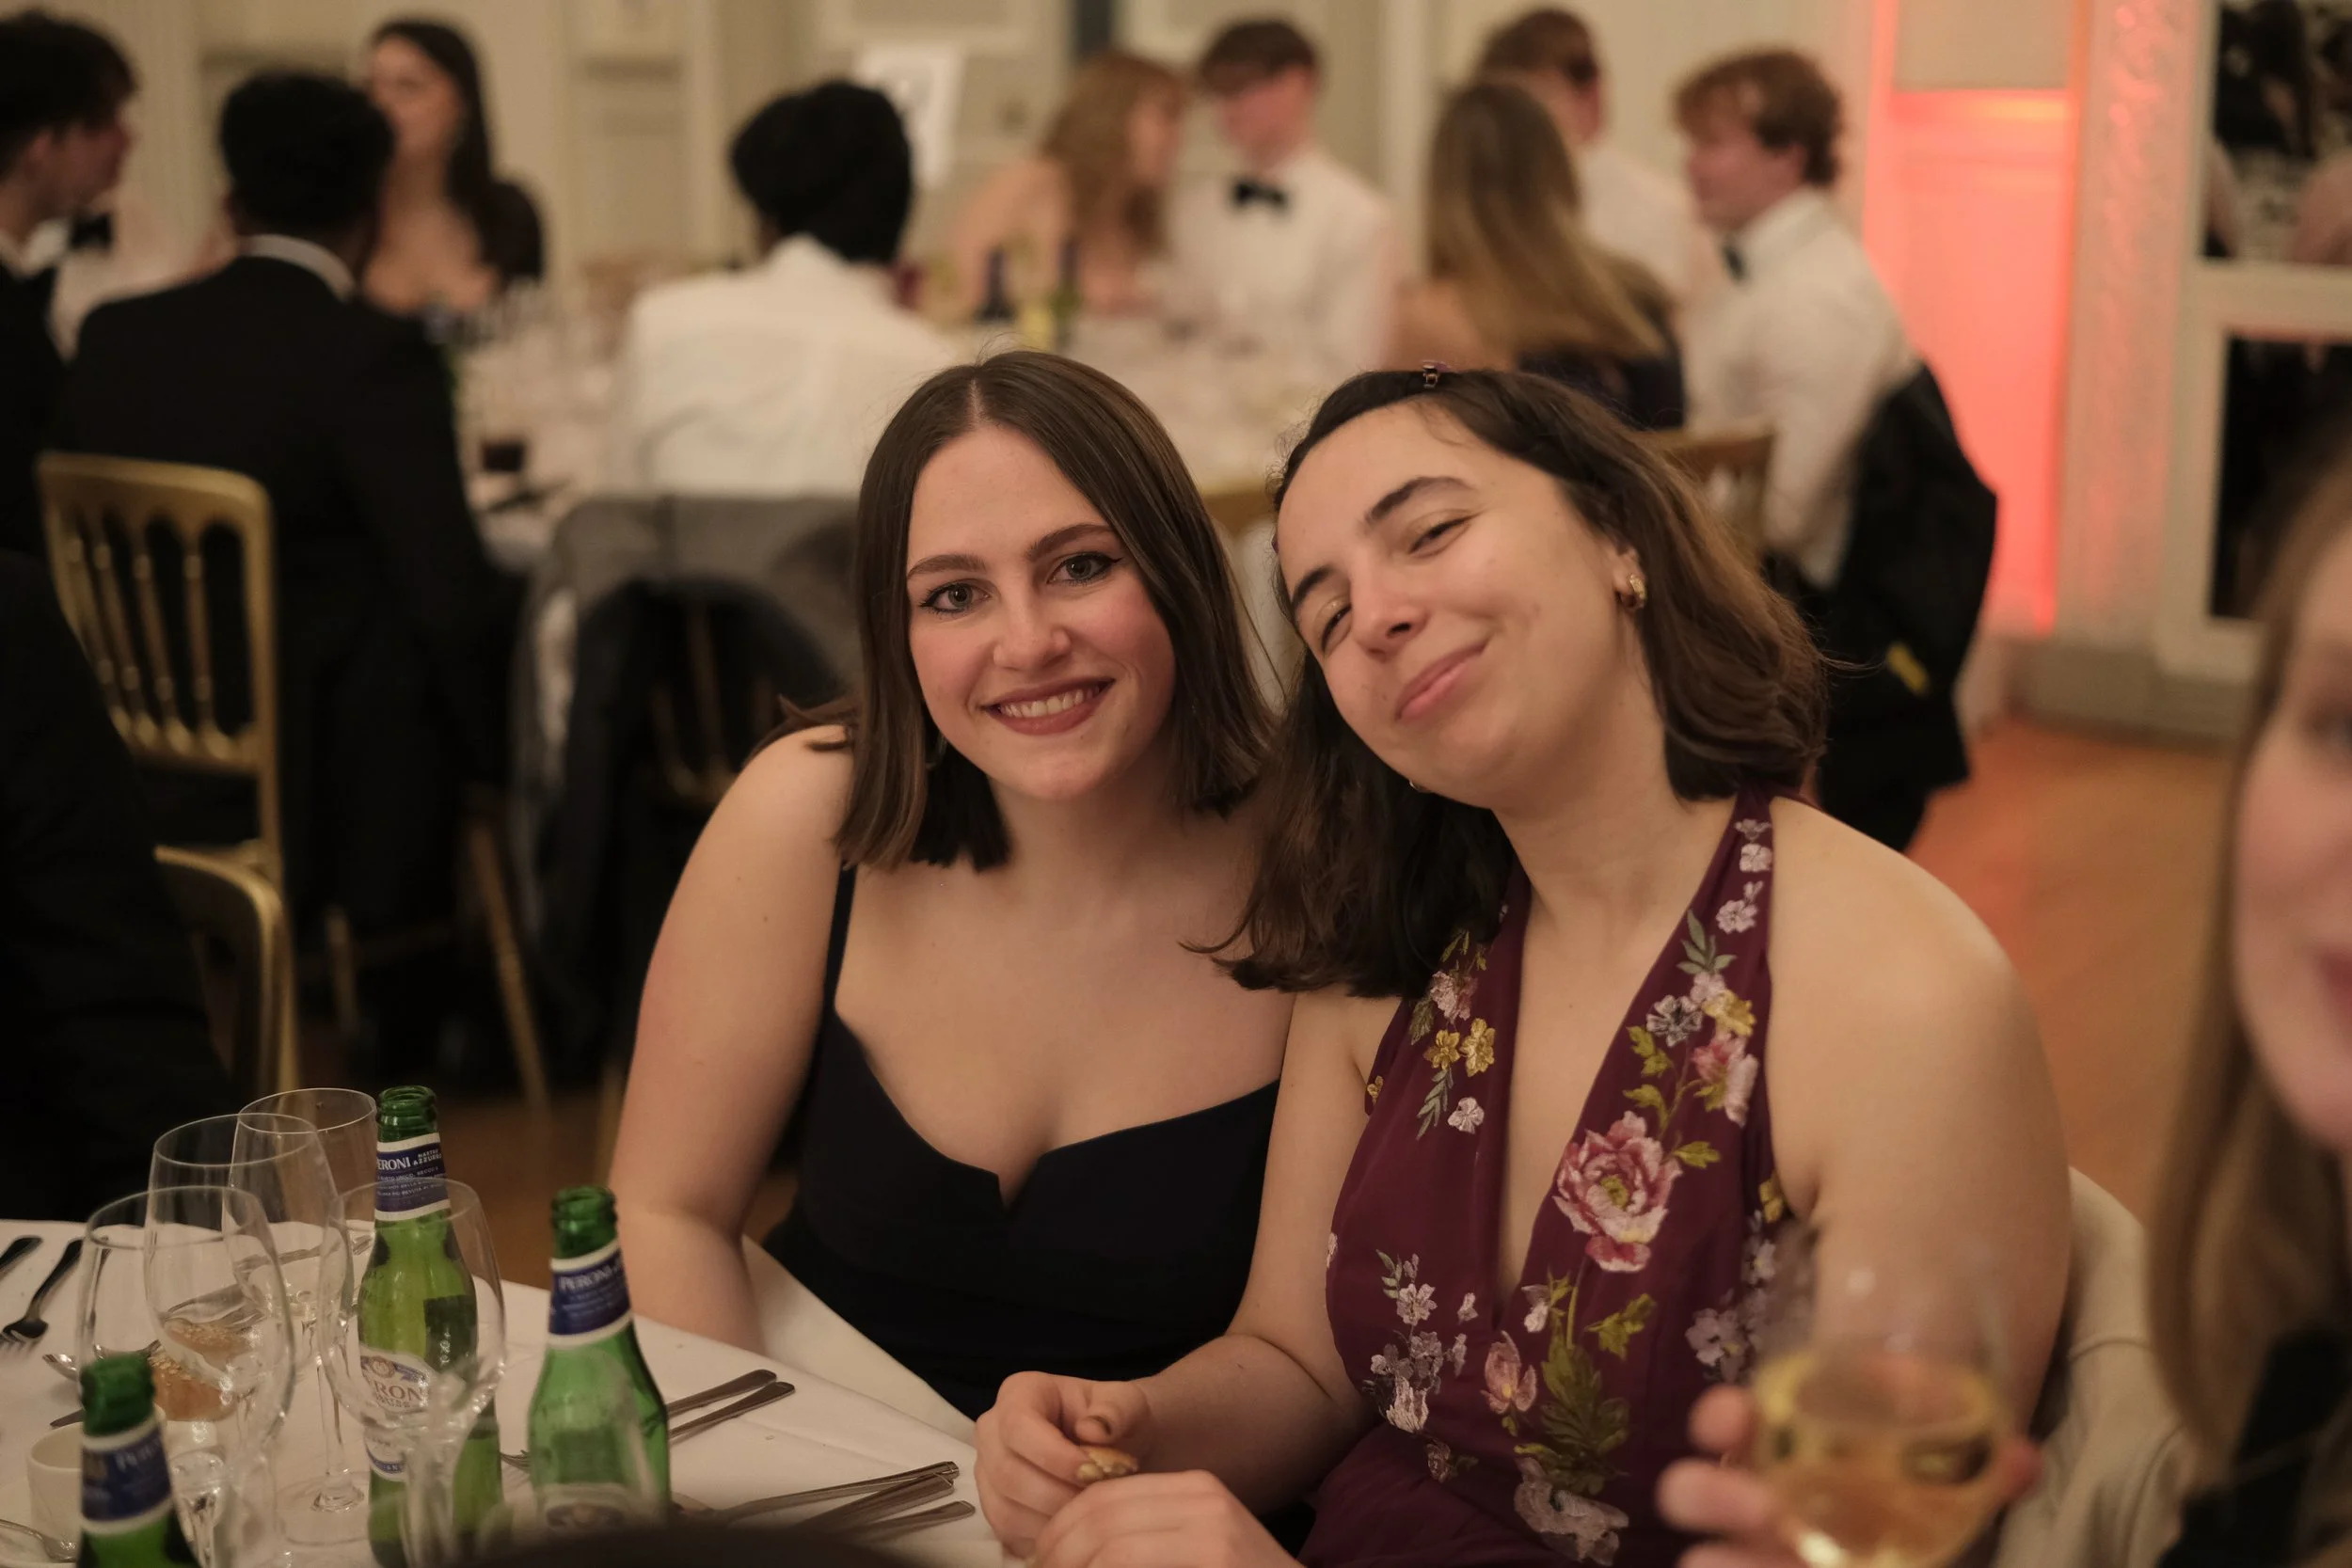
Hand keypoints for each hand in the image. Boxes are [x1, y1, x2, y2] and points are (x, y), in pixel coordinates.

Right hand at [976, 1371, 1153, 1555]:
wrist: (1117, 1446)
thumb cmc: (1118, 1421)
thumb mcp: (1128, 1404)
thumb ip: (1116, 1410)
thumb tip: (1092, 1429)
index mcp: (1020, 1392)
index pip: (1018, 1425)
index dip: (1054, 1455)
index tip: (1094, 1471)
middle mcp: (993, 1430)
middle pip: (1007, 1471)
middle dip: (1056, 1493)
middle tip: (1097, 1499)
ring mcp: (989, 1470)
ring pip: (1005, 1508)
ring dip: (1052, 1518)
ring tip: (1090, 1511)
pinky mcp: (995, 1506)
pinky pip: (1009, 1531)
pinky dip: (1043, 1535)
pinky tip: (1074, 1524)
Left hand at [1032, 1471, 1292, 1567]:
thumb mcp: (1191, 1550)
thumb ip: (1142, 1542)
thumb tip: (1063, 1555)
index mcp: (1193, 1488)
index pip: (1103, 1494)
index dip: (1060, 1529)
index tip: (1039, 1559)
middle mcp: (1202, 1497)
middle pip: (1100, 1514)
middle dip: (1057, 1552)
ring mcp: (1213, 1530)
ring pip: (1110, 1546)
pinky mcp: (1216, 1557)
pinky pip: (1128, 1565)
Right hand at [1656, 1387, 2042, 1567]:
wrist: (1895, 1562)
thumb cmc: (1900, 1529)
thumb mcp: (1937, 1504)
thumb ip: (1973, 1481)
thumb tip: (2022, 1457)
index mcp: (1775, 1461)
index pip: (1724, 1427)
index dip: (1719, 1417)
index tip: (1738, 1417)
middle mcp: (1744, 1512)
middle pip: (1686, 1491)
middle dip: (1708, 1493)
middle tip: (1761, 1505)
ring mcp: (1743, 1558)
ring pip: (1695, 1560)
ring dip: (1713, 1562)